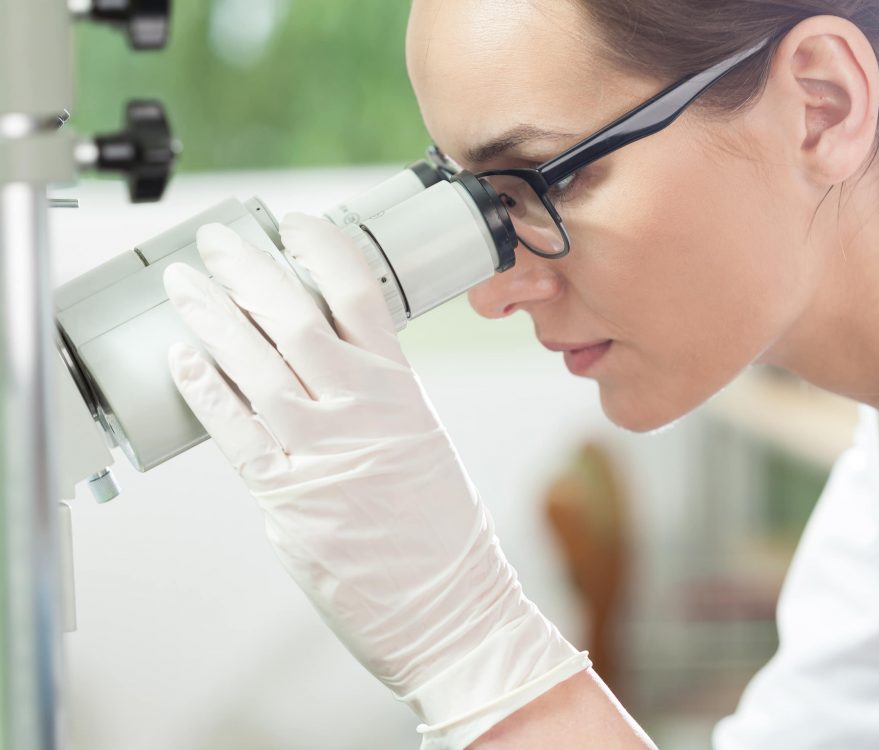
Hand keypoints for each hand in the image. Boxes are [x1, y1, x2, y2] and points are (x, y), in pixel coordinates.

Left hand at [162, 215, 588, 748]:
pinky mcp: (287, 498)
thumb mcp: (424, 440)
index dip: (321, 250)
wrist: (449, 606)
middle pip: (293, 315)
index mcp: (401, 389)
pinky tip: (181, 357)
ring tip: (183, 284)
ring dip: (211, 316)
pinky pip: (233, 432)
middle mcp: (359, 409)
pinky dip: (204, 389)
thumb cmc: (444, 532)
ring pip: (254, 363)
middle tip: (218, 241)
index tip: (294, 225)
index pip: (358, 295)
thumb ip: (375, 398)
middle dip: (248, 269)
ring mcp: (320, 451)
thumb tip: (323, 367)